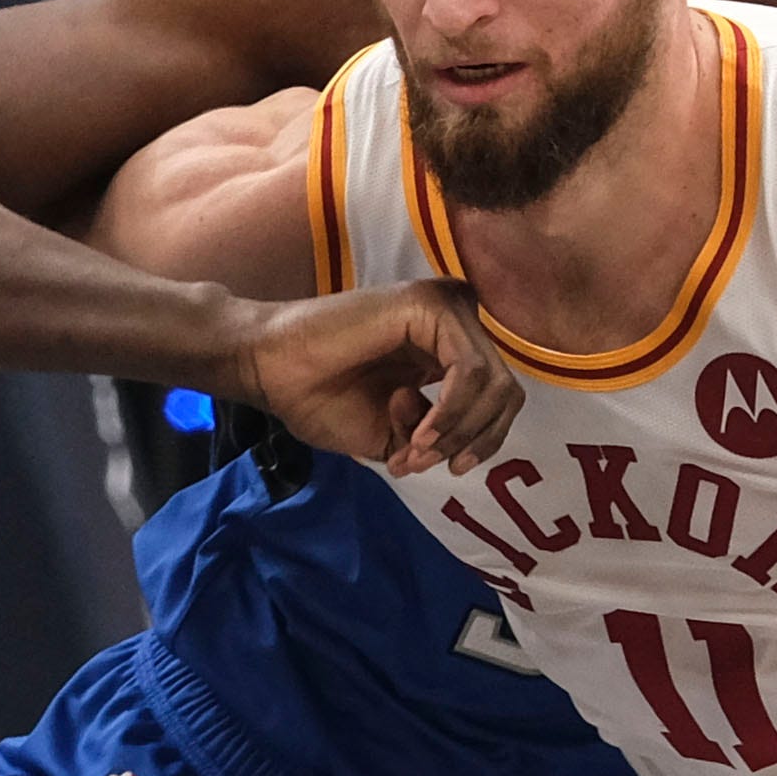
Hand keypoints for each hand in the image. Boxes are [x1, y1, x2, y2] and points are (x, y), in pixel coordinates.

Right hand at [225, 280, 520, 474]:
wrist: (270, 369)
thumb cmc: (319, 396)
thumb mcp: (390, 435)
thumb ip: (433, 440)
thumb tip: (454, 453)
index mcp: (448, 347)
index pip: (500, 396)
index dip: (484, 440)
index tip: (451, 469)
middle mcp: (455, 321)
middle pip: (506, 391)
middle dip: (472, 439)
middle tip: (425, 460)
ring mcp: (445, 308)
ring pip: (493, 383)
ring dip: (456, 430)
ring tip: (413, 448)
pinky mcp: (429, 306)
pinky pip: (469, 371)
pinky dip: (450, 412)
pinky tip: (417, 431)